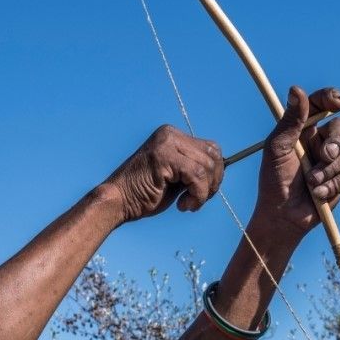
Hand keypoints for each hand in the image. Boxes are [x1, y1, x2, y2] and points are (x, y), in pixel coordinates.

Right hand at [100, 125, 224, 222]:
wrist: (117, 202)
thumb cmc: (144, 194)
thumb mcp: (176, 177)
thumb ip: (195, 169)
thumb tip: (221, 171)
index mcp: (172, 135)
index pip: (211, 148)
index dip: (215, 173)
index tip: (204, 193)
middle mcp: (170, 134)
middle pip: (213, 155)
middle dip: (213, 182)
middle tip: (198, 200)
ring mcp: (166, 143)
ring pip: (206, 166)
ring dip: (203, 192)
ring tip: (188, 205)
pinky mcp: (164, 156)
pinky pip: (196, 176)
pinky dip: (197, 195)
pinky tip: (183, 206)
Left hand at [252, 86, 339, 235]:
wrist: (282, 215)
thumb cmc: (273, 180)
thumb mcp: (277, 147)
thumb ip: (290, 120)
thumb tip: (296, 89)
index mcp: (303, 129)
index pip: (321, 104)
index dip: (332, 98)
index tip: (337, 103)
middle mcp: (320, 141)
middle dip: (337, 141)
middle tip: (325, 154)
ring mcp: (332, 160)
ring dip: (329, 170)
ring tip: (311, 183)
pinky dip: (333, 184)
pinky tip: (317, 194)